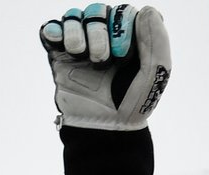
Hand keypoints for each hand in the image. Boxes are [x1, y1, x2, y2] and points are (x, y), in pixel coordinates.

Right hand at [40, 4, 171, 131]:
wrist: (105, 128)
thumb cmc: (134, 103)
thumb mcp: (156, 72)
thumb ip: (157, 40)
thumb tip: (146, 10)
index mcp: (129, 39)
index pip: (123, 12)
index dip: (121, 25)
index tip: (123, 54)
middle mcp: (105, 39)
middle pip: (97, 11)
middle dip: (98, 31)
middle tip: (101, 59)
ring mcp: (82, 46)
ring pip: (73, 16)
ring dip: (76, 31)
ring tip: (79, 53)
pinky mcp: (60, 56)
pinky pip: (51, 30)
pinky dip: (54, 30)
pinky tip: (60, 42)